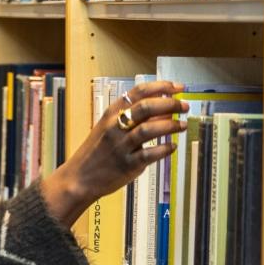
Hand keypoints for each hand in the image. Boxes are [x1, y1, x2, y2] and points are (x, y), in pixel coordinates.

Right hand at [42, 80, 187, 226]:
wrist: (79, 178)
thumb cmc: (96, 152)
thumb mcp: (109, 129)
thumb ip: (134, 119)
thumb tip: (164, 111)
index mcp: (111, 114)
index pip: (139, 92)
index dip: (162, 87)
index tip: (178, 88)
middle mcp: (115, 127)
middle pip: (146, 107)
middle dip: (170, 104)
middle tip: (184, 106)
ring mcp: (120, 146)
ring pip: (149, 129)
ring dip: (170, 126)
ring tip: (182, 125)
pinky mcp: (126, 164)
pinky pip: (149, 154)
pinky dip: (164, 149)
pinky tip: (172, 147)